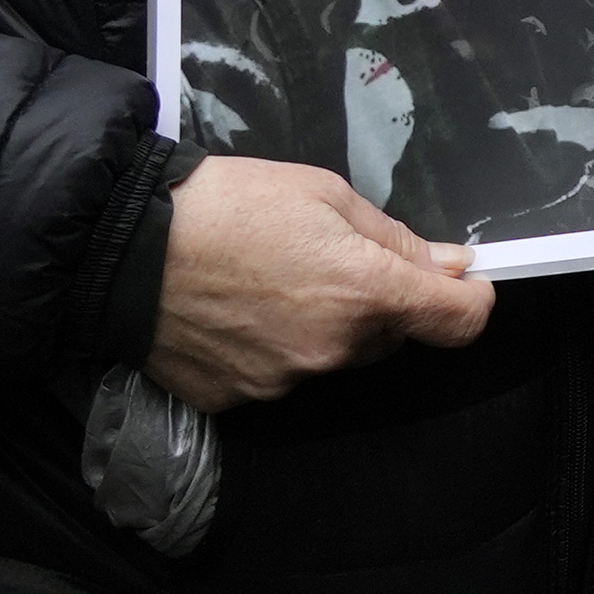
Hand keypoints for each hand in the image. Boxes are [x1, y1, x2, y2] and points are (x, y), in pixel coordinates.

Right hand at [142, 155, 485, 410]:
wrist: (123, 247)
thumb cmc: (225, 205)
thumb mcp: (324, 194)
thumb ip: (396, 239)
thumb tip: (450, 266)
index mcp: (364, 292)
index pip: (459, 323)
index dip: (470, 301)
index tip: (460, 284)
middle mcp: (331, 350)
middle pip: (389, 337)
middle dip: (378, 303)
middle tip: (329, 259)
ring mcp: (283, 382)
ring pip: (334, 357)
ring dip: (323, 326)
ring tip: (271, 279)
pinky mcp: (238, 400)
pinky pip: (280, 375)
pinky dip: (273, 347)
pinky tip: (240, 310)